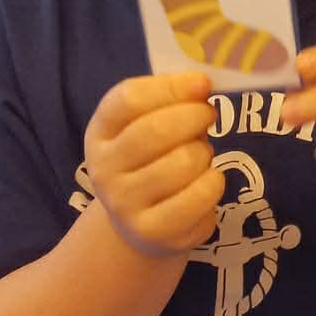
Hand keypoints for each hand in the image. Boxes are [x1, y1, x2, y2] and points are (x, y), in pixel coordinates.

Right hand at [84, 70, 222, 257]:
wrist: (139, 225)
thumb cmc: (152, 159)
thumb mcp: (148, 125)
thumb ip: (169, 100)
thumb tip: (200, 83)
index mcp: (100, 132)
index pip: (127, 100)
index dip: (170, 87)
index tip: (201, 83)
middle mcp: (104, 169)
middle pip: (155, 131)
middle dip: (194, 116)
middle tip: (208, 114)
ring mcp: (125, 205)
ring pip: (184, 162)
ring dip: (205, 152)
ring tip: (199, 156)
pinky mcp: (154, 232)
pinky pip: (201, 195)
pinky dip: (215, 182)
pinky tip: (206, 181)